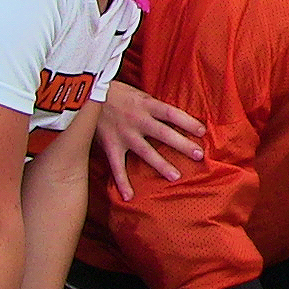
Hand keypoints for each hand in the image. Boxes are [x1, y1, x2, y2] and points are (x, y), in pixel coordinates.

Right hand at [96, 81, 206, 200]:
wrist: (86, 93)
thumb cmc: (115, 93)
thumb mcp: (138, 94)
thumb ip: (153, 107)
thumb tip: (175, 118)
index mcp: (146, 104)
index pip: (172, 113)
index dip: (188, 122)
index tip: (203, 131)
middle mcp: (137, 119)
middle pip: (164, 133)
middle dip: (182, 145)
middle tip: (198, 155)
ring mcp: (124, 134)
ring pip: (146, 151)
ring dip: (161, 165)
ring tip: (176, 176)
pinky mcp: (110, 144)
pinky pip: (117, 166)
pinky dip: (122, 182)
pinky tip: (129, 196)